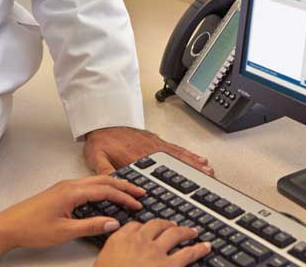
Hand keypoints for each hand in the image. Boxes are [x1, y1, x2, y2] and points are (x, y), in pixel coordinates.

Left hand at [0, 175, 145, 250]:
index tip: (138, 203)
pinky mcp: (60, 192)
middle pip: (103, 181)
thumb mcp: (63, 231)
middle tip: (140, 191)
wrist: (7, 226)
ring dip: (113, 186)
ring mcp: (63, 187)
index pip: (105, 191)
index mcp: (71, 192)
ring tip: (127, 191)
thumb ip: (90, 226)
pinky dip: (101, 188)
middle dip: (124, 185)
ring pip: (95, 182)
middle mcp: (69, 185)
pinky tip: (104, 195)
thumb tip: (112, 222)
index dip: (124, 197)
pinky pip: (86, 185)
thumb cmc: (30, 228)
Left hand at [84, 127, 213, 176]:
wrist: (101, 120)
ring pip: (178, 154)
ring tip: (208, 168)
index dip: (173, 177)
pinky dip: (187, 153)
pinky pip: (175, 148)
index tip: (187, 184)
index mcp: (137, 156)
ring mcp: (154, 144)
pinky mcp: (155, 141)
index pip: (158, 169)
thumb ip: (106, 171)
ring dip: (193, 161)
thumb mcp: (96, 157)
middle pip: (174, 161)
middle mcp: (149, 150)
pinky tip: (196, 157)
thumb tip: (115, 184)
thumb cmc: (100, 139)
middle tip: (208, 175)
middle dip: (192, 169)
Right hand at [95, 219, 209, 266]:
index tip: (147, 228)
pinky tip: (205, 247)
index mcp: (119, 241)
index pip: (133, 227)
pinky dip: (199, 249)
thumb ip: (111, 258)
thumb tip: (116, 260)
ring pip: (174, 233)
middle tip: (173, 225)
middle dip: (166, 224)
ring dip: (185, 231)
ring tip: (192, 232)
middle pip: (156, 225)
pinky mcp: (169, 266)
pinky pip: (188, 253)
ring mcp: (155, 252)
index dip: (143, 227)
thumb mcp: (102, 265)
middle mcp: (139, 241)